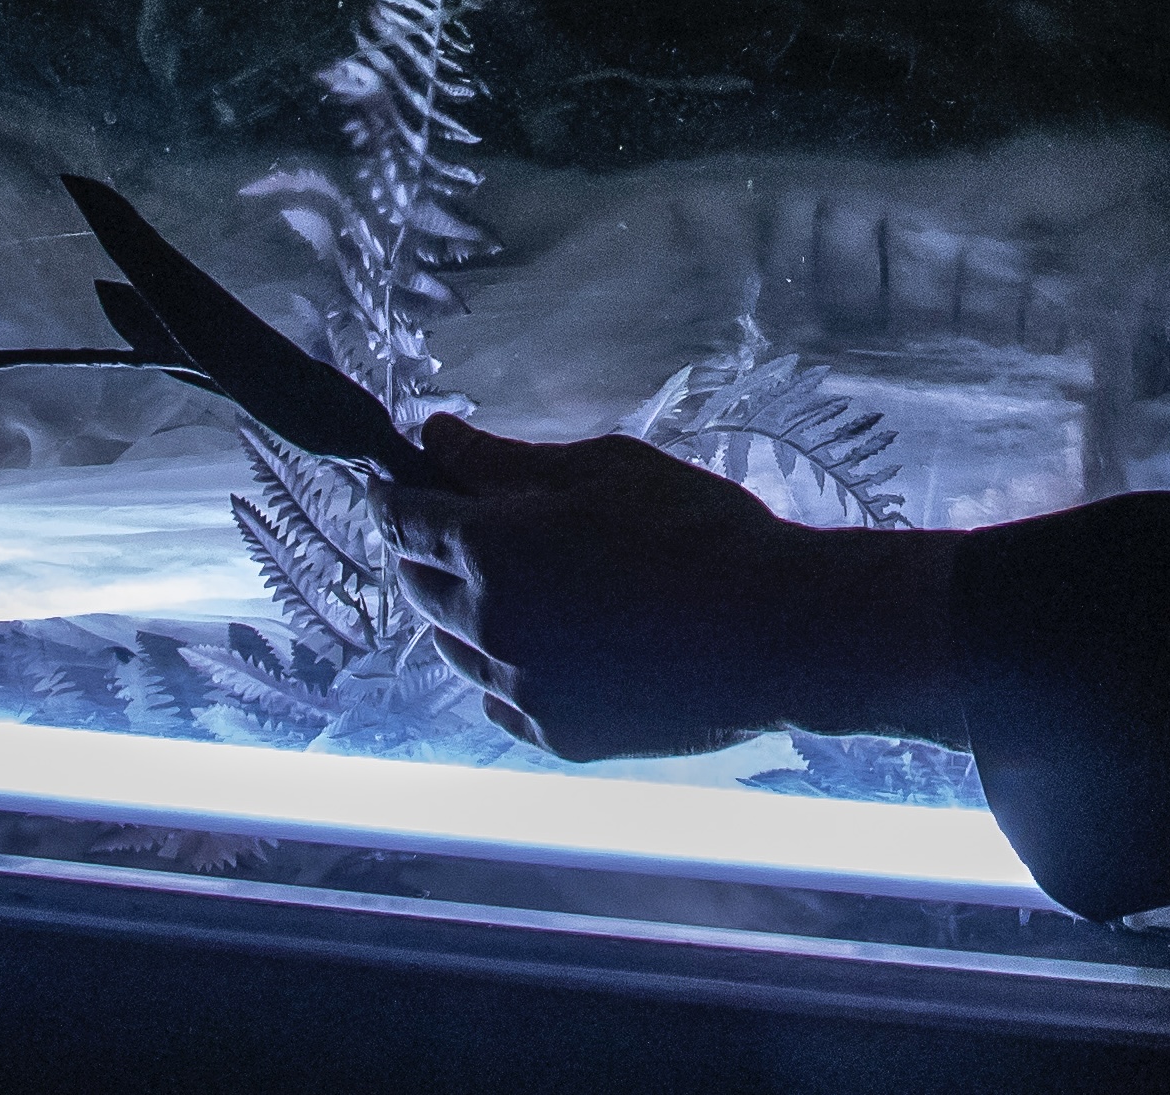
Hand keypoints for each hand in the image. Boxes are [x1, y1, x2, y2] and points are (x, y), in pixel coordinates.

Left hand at [383, 415, 962, 759]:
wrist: (774, 630)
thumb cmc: (695, 531)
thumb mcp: (603, 468)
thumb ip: (505, 459)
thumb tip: (438, 436)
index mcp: (490, 549)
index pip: (403, 519)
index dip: (395, 491)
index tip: (399, 478)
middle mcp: (487, 625)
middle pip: (416, 585)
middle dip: (423, 549)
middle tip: (460, 522)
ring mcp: (518, 688)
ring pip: (453, 648)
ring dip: (462, 610)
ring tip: (518, 582)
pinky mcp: (555, 734)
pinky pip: (500, 697)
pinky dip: (505, 666)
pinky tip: (550, 641)